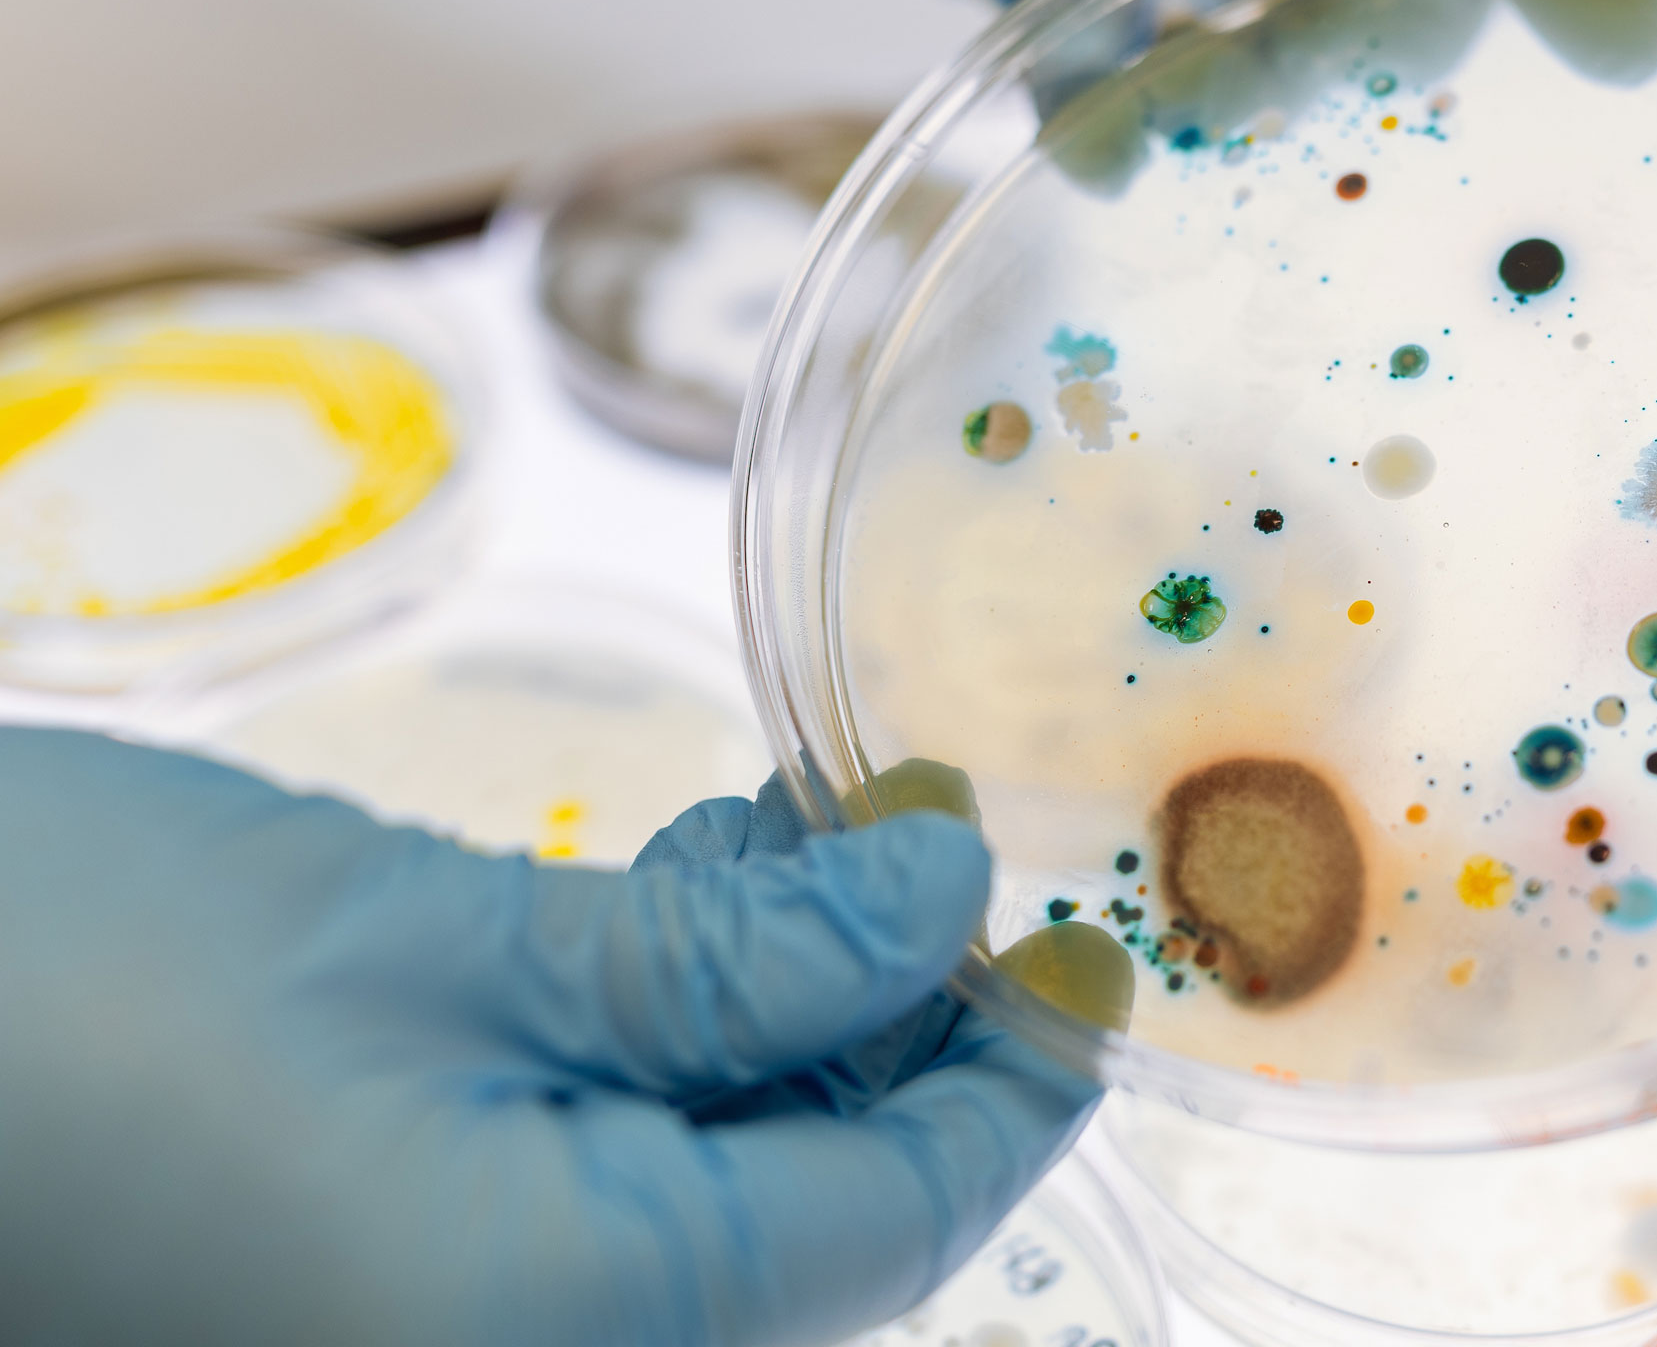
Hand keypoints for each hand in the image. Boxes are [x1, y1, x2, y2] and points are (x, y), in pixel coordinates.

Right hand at [0, 728, 1095, 1346]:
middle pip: (811, 1222)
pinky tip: (667, 907)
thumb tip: (950, 908)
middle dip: (888, 1027)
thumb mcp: (434, 940)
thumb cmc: (58, 984)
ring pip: (703, 1204)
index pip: (896, 1219)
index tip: (1080, 925)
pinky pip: (582, 1202)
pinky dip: (655, 1062)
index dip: (1013, 1064)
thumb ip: (726, 956)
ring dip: (774, 1026)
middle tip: (915, 834)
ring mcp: (433, 1344)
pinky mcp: (365, 1294)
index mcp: (569, 1333)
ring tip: (797, 835)